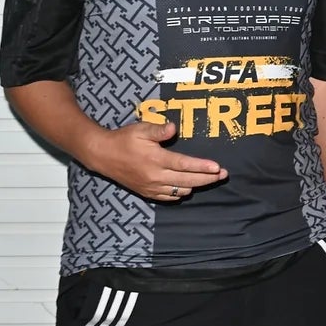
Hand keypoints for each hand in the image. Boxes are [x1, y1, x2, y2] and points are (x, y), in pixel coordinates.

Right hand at [82, 120, 227, 202]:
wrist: (102, 155)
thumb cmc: (123, 139)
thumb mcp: (141, 129)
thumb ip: (159, 130)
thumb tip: (174, 128)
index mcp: (155, 160)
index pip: (184, 165)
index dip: (202, 167)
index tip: (217, 168)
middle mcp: (154, 176)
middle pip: (187, 180)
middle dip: (208, 178)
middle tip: (223, 174)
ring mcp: (150, 187)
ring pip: (180, 190)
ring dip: (196, 185)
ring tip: (209, 178)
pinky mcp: (146, 192)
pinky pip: (168, 197)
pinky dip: (181, 193)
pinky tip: (188, 186)